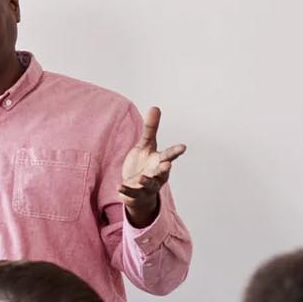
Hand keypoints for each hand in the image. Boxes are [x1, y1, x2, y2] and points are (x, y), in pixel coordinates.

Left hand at [119, 107, 186, 228]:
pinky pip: (132, 193)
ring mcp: (147, 186)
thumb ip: (151, 129)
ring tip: (140, 178)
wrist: (138, 189)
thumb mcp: (146, 145)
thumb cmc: (145, 165)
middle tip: (168, 164)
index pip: (169, 155)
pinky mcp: (136, 194)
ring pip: (149, 184)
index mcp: (159, 161)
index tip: (183, 147)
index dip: (176, 151)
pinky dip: (126, 190)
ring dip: (146, 181)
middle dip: (165, 169)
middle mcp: (157, 174)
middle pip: (163, 172)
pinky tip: (119, 186)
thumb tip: (155, 107)